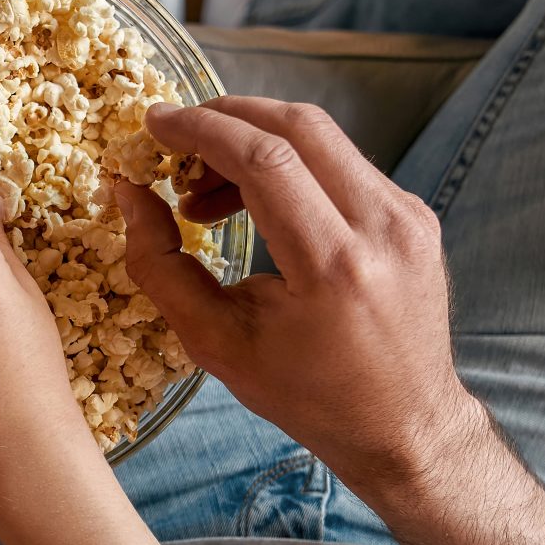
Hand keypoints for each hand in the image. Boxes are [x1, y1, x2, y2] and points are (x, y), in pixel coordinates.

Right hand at [120, 97, 477, 479]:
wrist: (403, 425)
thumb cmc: (306, 394)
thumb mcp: (217, 343)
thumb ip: (160, 266)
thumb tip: (128, 194)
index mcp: (334, 266)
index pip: (265, 158)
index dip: (201, 129)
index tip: (155, 123)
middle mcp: (384, 228)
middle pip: (299, 126)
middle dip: (227, 119)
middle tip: (177, 146)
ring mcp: (409, 216)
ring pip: (323, 138)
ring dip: (255, 144)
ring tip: (204, 195)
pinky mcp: (415, 215)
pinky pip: (343, 163)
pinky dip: (291, 167)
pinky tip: (254, 204)